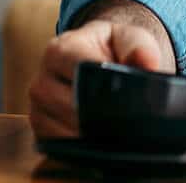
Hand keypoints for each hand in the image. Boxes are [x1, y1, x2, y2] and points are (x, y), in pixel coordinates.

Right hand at [28, 0, 174, 139]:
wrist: (94, 58)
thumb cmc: (110, 49)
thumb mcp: (128, 38)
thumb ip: (139, 47)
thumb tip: (148, 63)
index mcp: (59, 50)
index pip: (81, 74)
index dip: (107, 89)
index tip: (129, 98)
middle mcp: (41, 80)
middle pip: (73, 108)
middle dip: (104, 116)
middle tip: (129, 120)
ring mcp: (37, 109)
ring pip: (67, 132)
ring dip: (94, 135)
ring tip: (115, 128)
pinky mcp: (40, 131)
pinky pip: (61, 147)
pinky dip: (82, 148)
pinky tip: (99, 140)